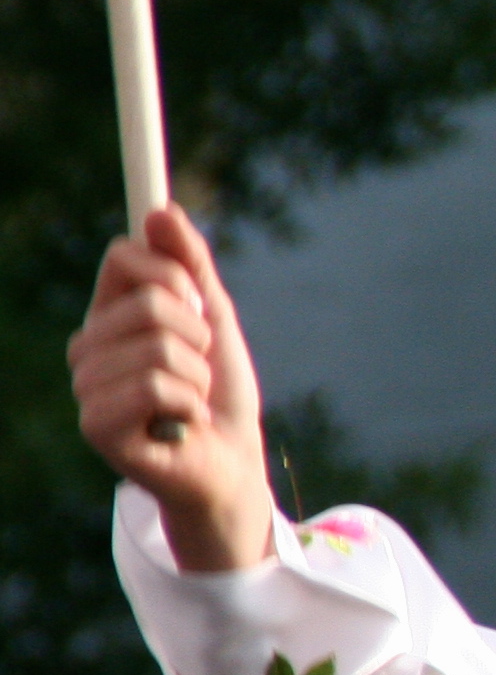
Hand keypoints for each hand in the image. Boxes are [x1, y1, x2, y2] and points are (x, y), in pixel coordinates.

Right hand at [69, 204, 274, 570]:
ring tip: (191, 402)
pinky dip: (189, 405)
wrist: (231, 464)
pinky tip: (182, 426)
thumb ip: (190, 266)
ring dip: (198, 377)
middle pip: (150, 300)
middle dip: (198, 334)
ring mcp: (86, 387)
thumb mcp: (214, 319)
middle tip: (200, 369)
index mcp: (108, 315)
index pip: (125, 255)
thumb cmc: (219, 394)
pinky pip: (155, 386)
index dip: (175, 276)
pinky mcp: (96, 425)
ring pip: (159, 346)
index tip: (198, 307)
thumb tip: (161, 210)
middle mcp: (87, 347)